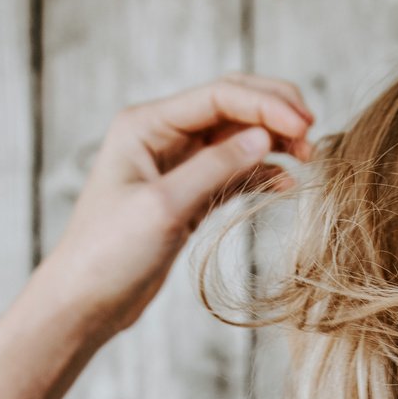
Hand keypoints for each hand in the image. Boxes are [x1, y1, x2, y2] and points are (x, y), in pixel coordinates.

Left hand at [34, 72, 314, 339]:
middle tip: (313, 133)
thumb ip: (215, 168)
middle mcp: (161, 136)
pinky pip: (232, 172)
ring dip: (273, 142)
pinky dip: (260, 174)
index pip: (218, 96)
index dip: (266, 105)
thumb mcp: (164, 207)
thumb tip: (264, 138)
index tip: (304, 125)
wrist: (84, 302)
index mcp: (146, 125)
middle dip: (274, 113)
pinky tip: (286, 184)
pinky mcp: (187, 196)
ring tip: (308, 158)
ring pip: (236, 138)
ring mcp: (175, 165)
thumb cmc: (109, 253)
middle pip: (231, 106)